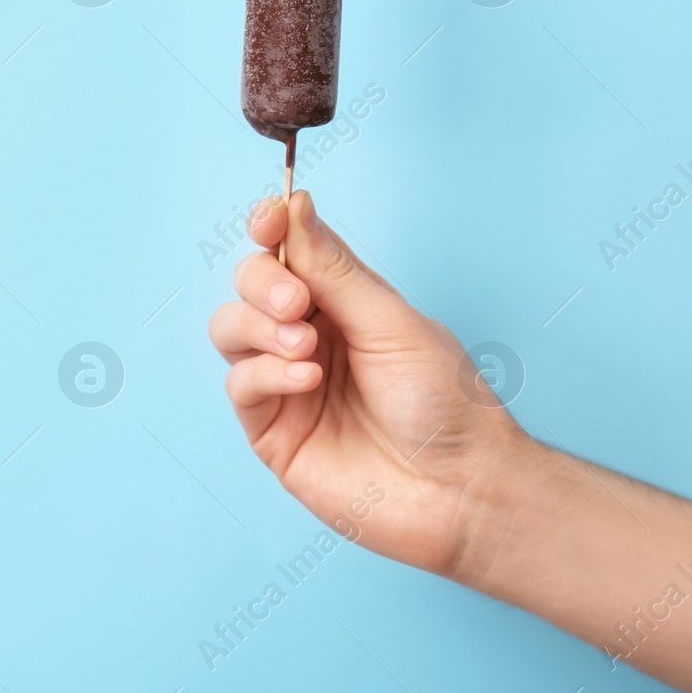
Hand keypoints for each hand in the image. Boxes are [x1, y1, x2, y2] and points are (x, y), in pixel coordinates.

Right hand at [208, 190, 531, 574]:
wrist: (461, 488)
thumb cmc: (446, 403)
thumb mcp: (392, 320)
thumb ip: (334, 269)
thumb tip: (295, 204)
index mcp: (346, 302)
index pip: (292, 250)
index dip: (272, 227)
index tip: (269, 219)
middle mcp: (311, 336)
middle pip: (251, 284)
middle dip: (263, 282)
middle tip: (296, 302)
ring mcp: (288, 384)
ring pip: (231, 329)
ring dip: (258, 326)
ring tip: (305, 345)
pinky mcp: (273, 432)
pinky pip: (240, 385)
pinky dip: (265, 372)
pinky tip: (306, 379)